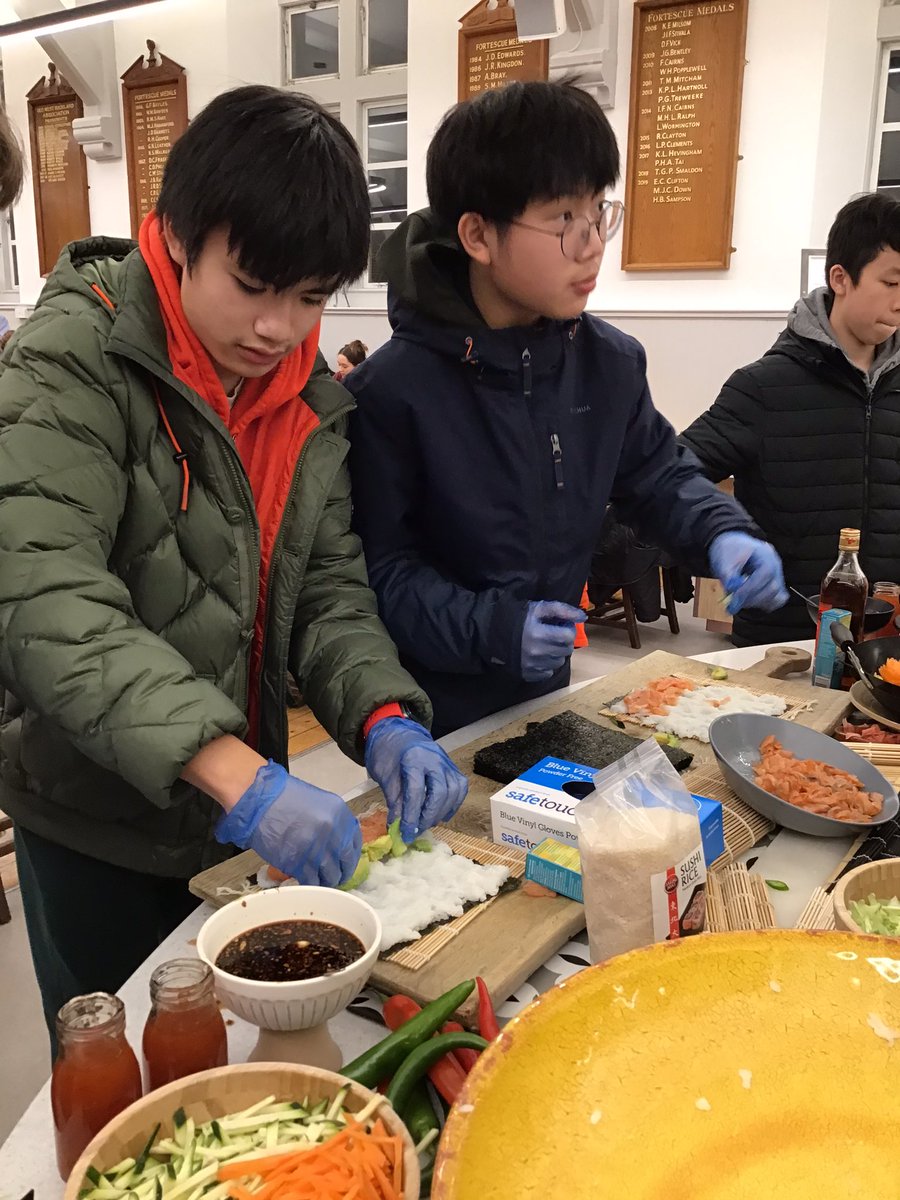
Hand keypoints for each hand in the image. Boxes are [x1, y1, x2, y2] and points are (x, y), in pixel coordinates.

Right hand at [214, 761, 360, 887]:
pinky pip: (312, 881)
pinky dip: (312, 885)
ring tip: (322, 882)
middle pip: (346, 862)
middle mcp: (334, 833)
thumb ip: (333, 821)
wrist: (259, 801)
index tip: (346, 862)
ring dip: (328, 881)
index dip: (352, 856)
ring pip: (330, 875)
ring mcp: (317, 850)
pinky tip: (309, 883)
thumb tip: (339, 841)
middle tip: (336, 876)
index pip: (355, 842)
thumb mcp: (319, 802)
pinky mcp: (299, 863)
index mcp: (340, 814)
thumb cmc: (285, 797)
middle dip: (342, 872)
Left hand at [364, 717, 467, 842]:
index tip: (406, 833)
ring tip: (427, 823)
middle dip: (429, 816)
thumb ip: (394, 800)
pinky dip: (453, 804)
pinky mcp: (453, 768)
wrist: (399, 735)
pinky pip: (460, 788)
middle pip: (440, 792)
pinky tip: (441, 815)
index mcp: (414, 758)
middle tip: (417, 830)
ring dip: (441, 812)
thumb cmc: (389, 755)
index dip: (411, 815)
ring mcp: (447, 762)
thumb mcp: (385, 776)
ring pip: (454, 791)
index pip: (416, 791)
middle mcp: (435, 759)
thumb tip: (397, 826)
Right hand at [520, 600, 584, 682]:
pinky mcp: (527, 674)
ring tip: (546, 645)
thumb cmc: (518, 618)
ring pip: (558, 662)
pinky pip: (548, 673)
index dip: (568, 629)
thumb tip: (583, 617)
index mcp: (538, 633)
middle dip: (564, 641)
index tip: (562, 625)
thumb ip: (562, 610)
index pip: (568, 636)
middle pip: (566, 650)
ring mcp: (531, 665)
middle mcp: (536, 651)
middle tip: (555, 635)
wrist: (492, 633)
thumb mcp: (539, 608)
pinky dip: (546, 665)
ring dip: (556, 654)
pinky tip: (539, 656)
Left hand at [709, 532, 788, 614]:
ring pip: (776, 596)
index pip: (765, 574)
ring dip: (756, 602)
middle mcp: (776, 565)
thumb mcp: (724, 560)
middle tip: (734, 603)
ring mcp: (777, 576)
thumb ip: (728, 574)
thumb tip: (732, 588)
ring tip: (739, 600)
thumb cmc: (729, 551)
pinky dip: (764, 604)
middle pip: (773, 588)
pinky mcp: (774, 586)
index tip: (735, 598)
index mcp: (765, 554)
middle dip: (752, 598)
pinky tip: (749, 601)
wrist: (732, 548)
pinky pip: (777, 600)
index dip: (750, 588)